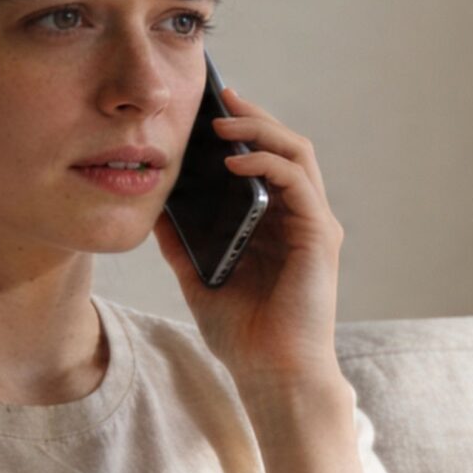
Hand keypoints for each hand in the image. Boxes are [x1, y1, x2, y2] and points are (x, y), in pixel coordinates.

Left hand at [151, 85, 343, 391]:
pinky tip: (235, 161)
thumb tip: (154, 210)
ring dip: (261, 131)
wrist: (272, 374)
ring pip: (297, 154)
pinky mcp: (318, 237)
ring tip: (225, 122)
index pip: (265, 160)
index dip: (242, 130)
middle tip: (220, 97)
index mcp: (276, 224)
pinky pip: (297, 183)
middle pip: (285, 146)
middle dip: (253, 117)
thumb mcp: (198, 277)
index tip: (209, 110)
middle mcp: (300, 218)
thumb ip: (182, 243)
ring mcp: (313, 225)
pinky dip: (267, 164)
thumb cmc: (243, 334)